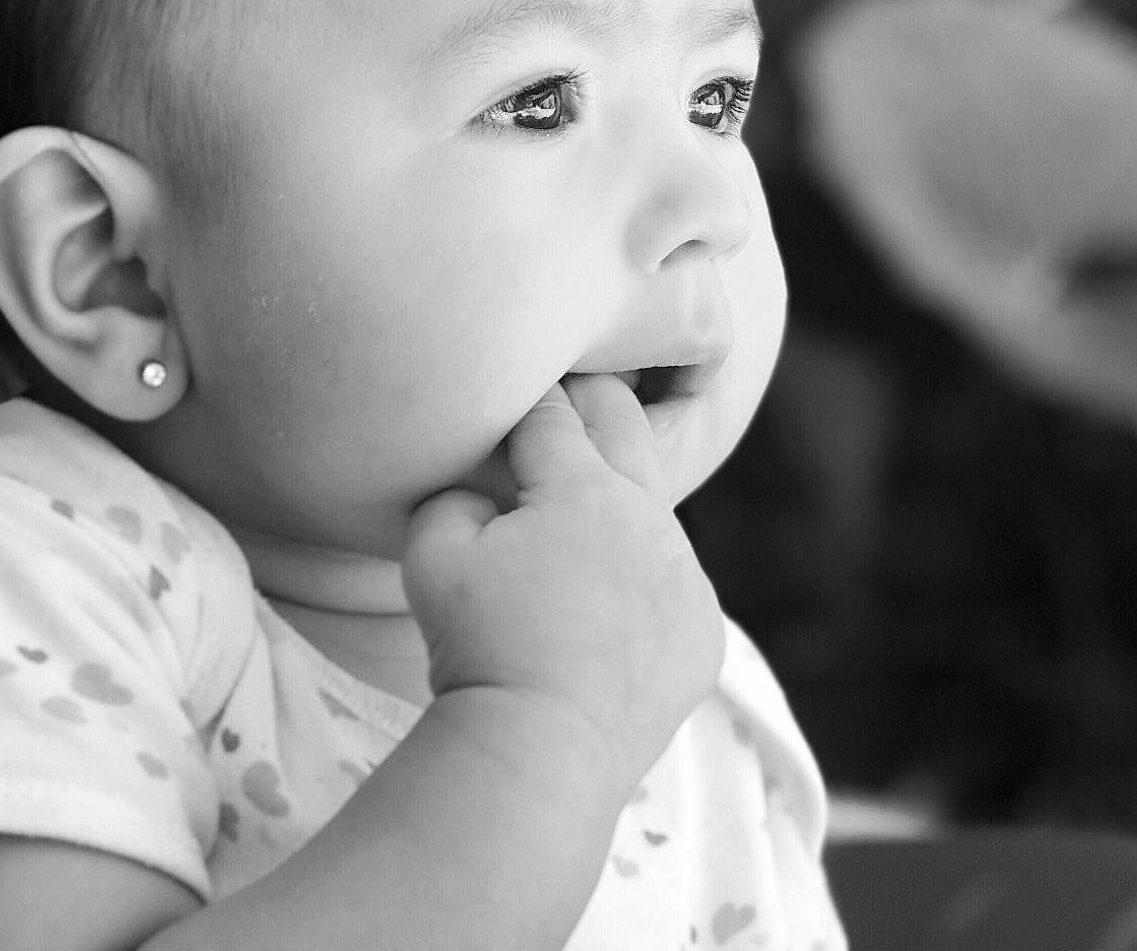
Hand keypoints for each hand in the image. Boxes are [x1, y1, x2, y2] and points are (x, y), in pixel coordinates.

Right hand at [402, 375, 724, 788]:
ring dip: (620, 507)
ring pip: (654, 513)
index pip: (552, 416)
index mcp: (584, 488)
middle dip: (596, 403)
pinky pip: (675, 586)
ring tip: (585, 523)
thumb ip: (450, 497)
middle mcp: (649, 518)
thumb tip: (477, 491)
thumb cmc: (480, 646)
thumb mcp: (433, 555)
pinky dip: (644, 585)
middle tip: (573, 396)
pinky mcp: (703, 631)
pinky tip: (610, 611)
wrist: (545, 748)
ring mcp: (685, 576)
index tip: (517, 388)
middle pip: (626, 428)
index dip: (529, 400)